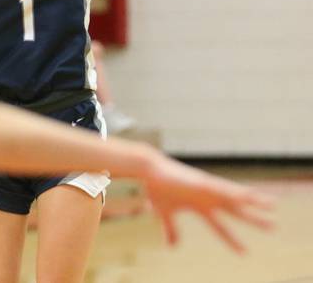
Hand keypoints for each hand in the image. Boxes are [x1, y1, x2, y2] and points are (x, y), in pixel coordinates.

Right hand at [143, 152, 273, 252]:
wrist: (149, 170)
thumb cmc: (156, 189)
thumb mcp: (163, 214)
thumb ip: (171, 229)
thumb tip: (171, 247)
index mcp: (199, 206)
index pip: (219, 226)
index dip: (231, 239)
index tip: (245, 252)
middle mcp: (208, 198)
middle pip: (235, 211)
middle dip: (253, 219)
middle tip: (273, 226)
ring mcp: (208, 189)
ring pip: (236, 197)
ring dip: (254, 202)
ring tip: (273, 205)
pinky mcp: (203, 182)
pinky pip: (223, 188)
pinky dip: (236, 192)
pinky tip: (249, 196)